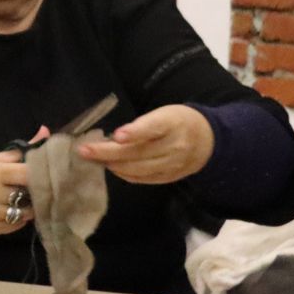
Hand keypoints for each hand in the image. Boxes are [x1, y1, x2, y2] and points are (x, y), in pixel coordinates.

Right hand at [0, 149, 36, 235]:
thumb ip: (18, 151)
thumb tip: (45, 131)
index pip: (27, 174)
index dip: (39, 174)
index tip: (44, 173)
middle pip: (28, 196)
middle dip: (33, 191)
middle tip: (32, 187)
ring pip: (23, 214)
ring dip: (26, 207)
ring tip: (21, 199)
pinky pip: (14, 226)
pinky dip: (17, 219)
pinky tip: (10, 209)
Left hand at [75, 105, 212, 183]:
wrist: (209, 140)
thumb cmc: (177, 122)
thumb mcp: (163, 114)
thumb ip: (141, 125)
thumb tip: (112, 139)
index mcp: (172, 123)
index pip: (152, 128)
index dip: (134, 132)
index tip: (117, 136)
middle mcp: (174, 146)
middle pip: (138, 152)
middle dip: (108, 153)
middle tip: (85, 150)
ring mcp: (173, 164)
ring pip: (139, 169)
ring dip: (114, 165)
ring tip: (93, 159)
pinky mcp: (171, 177)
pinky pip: (145, 179)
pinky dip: (126, 175)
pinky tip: (112, 168)